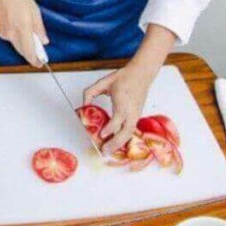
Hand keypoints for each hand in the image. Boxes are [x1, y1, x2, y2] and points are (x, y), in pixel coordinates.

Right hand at [0, 0, 47, 66]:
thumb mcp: (35, 11)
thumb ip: (40, 28)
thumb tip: (44, 40)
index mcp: (22, 28)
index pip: (29, 51)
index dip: (35, 60)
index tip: (40, 63)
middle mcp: (11, 33)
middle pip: (22, 51)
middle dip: (31, 53)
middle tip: (39, 52)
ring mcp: (4, 33)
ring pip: (16, 44)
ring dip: (24, 44)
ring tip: (30, 35)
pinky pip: (10, 39)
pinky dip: (17, 37)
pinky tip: (19, 28)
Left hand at [82, 26, 174, 153]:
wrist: (141, 74)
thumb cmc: (124, 78)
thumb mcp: (104, 82)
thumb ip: (90, 93)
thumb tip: (83, 107)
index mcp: (123, 100)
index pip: (118, 117)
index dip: (111, 127)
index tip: (102, 134)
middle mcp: (132, 110)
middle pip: (126, 131)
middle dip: (115, 142)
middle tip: (103, 150)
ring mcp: (136, 114)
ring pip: (130, 133)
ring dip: (119, 144)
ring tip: (107, 151)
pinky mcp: (137, 116)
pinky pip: (131, 131)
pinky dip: (123, 140)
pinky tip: (115, 145)